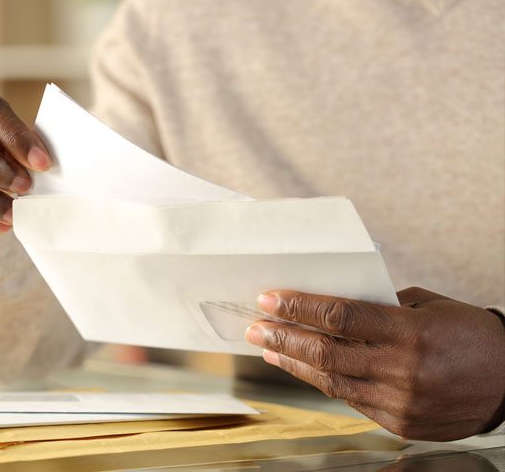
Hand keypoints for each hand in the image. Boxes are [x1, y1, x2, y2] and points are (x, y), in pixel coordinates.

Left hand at [245, 287, 504, 440]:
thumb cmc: (470, 334)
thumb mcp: (426, 306)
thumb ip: (379, 306)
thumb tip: (331, 306)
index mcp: (410, 332)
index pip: (339, 317)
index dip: (298, 307)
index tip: (269, 299)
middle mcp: (403, 370)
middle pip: (326, 352)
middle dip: (283, 337)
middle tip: (255, 327)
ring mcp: (401, 402)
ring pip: (331, 381)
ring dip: (294, 363)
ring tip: (269, 348)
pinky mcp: (401, 424)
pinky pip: (351, 400)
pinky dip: (324, 382)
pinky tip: (304, 369)